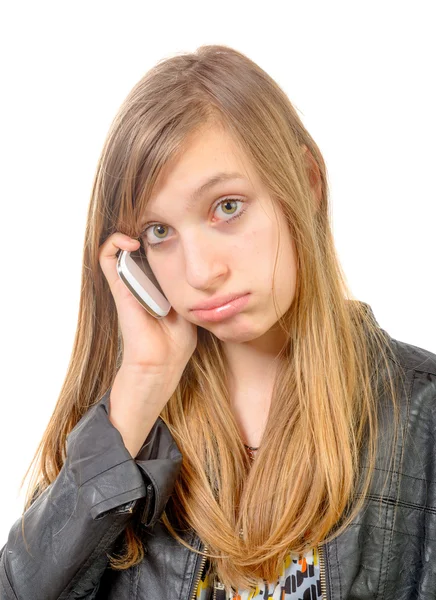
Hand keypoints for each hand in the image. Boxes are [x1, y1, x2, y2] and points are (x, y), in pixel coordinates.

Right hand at [98, 232, 197, 374]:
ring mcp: (128, 281)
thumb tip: (210, 269)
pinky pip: (106, 257)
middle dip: (150, 225)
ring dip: (132, 229)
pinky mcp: (119, 288)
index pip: (155, 246)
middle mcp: (140, 278)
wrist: (161, 363)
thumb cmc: (177, 341)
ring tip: (148, 224)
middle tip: (165, 219)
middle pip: (140, 241)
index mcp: (157, 281)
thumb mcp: (191, 304)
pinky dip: (115, 242)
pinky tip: (133, 242)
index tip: (176, 223)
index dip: (162, 231)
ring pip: (122, 243)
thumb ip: (193, 285)